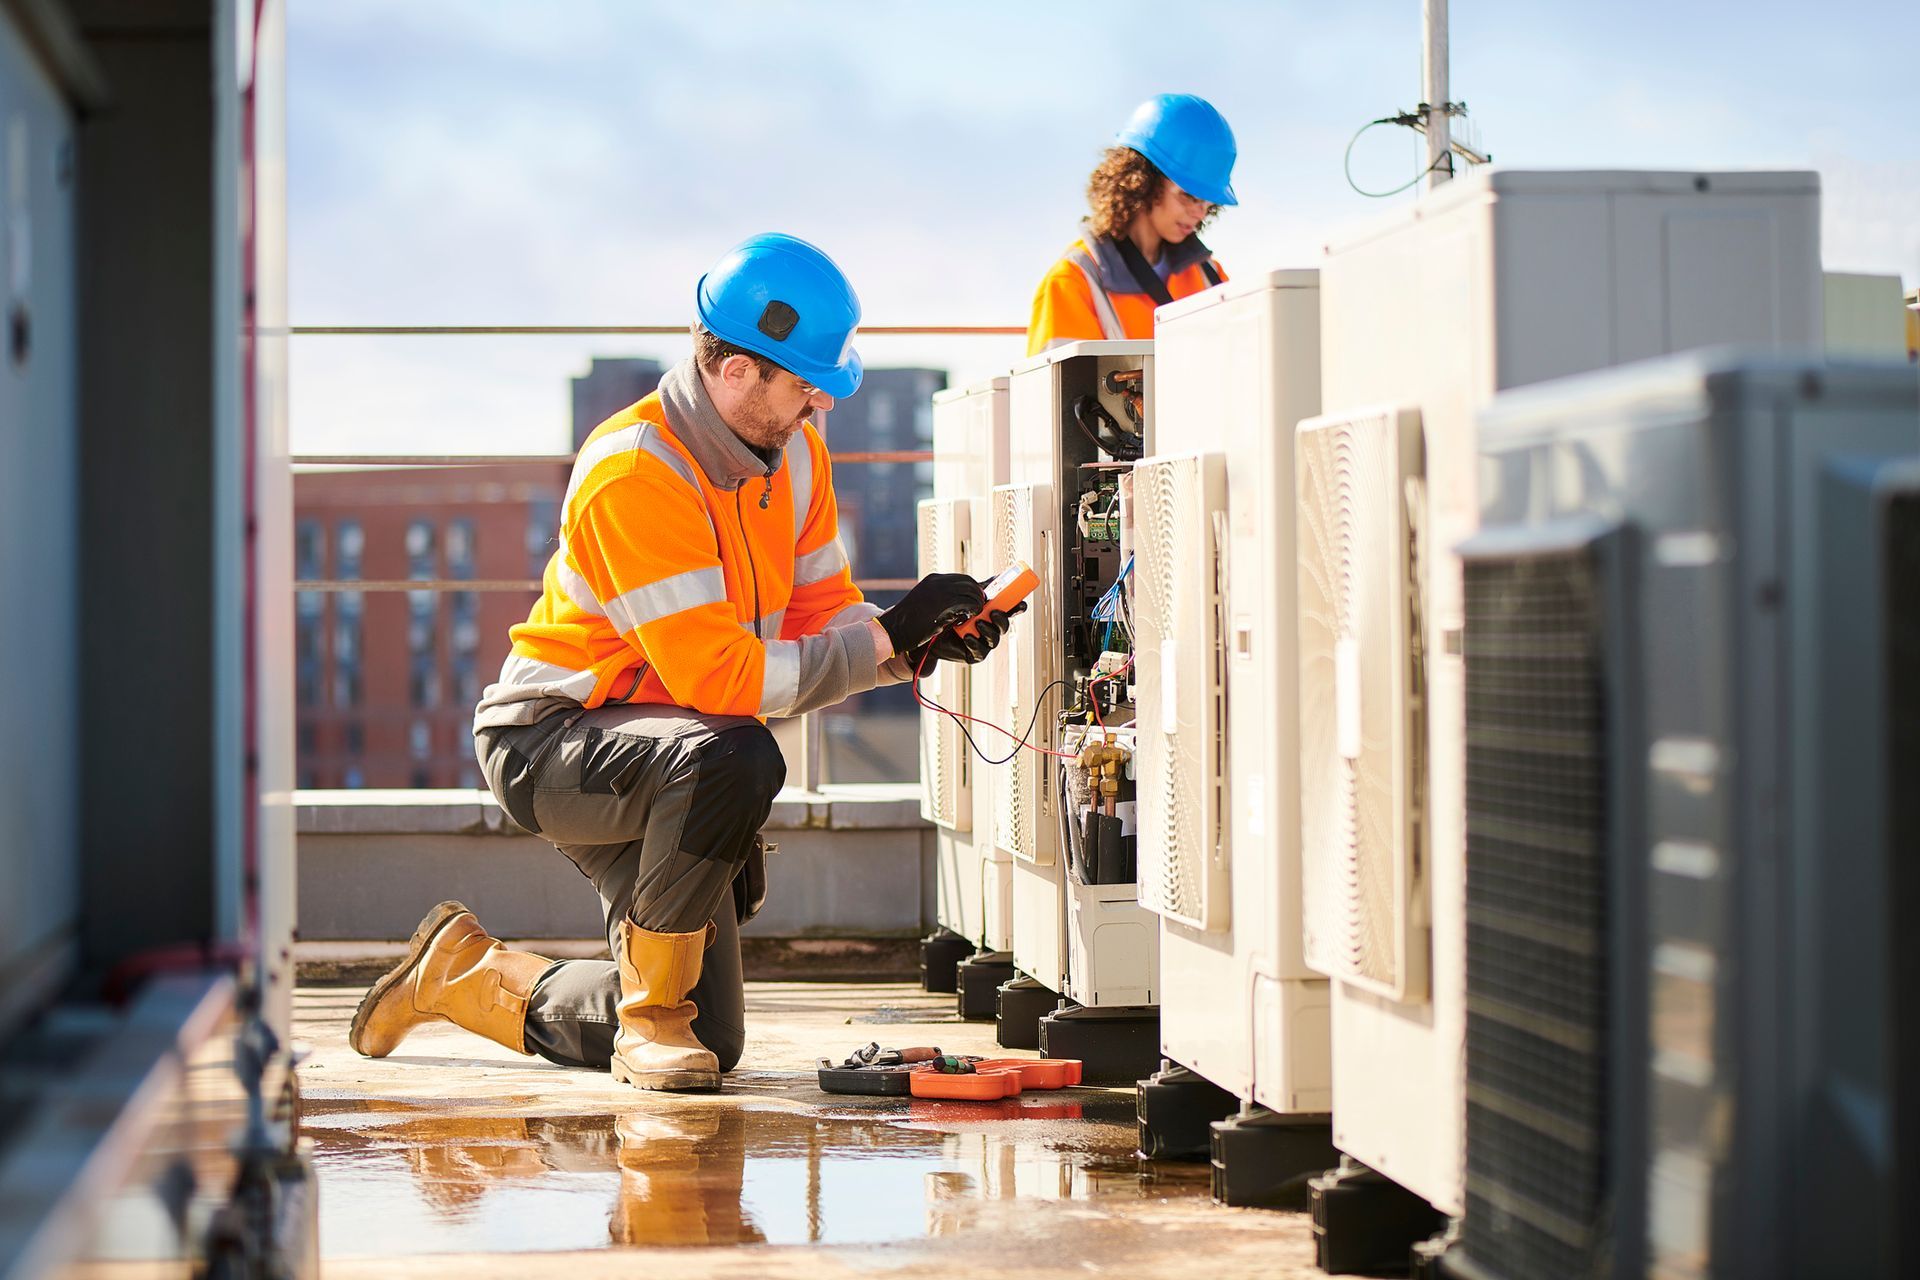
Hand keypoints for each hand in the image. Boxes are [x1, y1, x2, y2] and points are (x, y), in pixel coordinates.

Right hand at [878, 573, 985, 655]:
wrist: (892, 630)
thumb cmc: (907, 622)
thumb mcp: (924, 604)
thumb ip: (942, 600)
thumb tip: (960, 605)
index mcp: (933, 580)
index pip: (962, 578)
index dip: (972, 588)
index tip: (977, 598)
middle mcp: (938, 582)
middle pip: (970, 582)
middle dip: (978, 594)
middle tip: (979, 606)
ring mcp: (941, 591)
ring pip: (972, 591)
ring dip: (977, 602)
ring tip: (973, 613)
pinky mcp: (945, 604)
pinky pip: (970, 603)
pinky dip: (974, 610)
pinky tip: (968, 618)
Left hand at [910, 600, 1025, 668]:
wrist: (927, 631)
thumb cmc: (947, 614)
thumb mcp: (964, 598)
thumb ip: (981, 590)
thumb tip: (997, 577)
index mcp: (990, 614)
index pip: (1008, 611)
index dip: (1017, 608)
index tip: (1021, 604)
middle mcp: (989, 628)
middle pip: (1004, 625)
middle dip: (1002, 619)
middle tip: (994, 612)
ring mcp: (983, 642)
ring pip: (995, 639)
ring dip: (989, 630)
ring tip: (978, 623)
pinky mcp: (974, 654)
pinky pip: (981, 651)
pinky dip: (975, 643)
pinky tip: (967, 637)